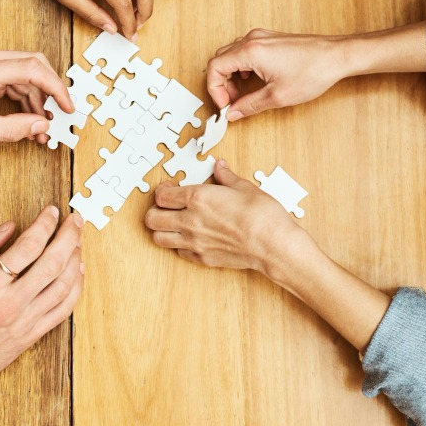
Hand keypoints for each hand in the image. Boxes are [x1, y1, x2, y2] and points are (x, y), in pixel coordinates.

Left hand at [0, 48, 75, 144]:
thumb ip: (10, 129)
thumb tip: (40, 127)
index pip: (33, 69)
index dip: (57, 88)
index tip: (69, 107)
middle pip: (32, 66)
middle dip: (50, 92)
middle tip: (60, 117)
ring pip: (23, 74)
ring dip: (36, 100)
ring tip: (40, 130)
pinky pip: (9, 79)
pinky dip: (21, 98)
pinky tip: (25, 120)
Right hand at [0, 207, 84, 425]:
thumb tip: (9, 228)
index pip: (29, 245)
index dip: (45, 224)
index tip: (52, 211)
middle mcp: (12, 302)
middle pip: (54, 261)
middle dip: (70, 236)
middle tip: (76, 220)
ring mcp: (26, 321)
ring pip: (64, 285)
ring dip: (76, 259)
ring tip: (79, 241)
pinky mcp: (32, 336)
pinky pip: (64, 309)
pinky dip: (76, 288)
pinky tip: (78, 273)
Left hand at [146, 160, 303, 273]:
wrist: (272, 244)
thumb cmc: (261, 215)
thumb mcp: (244, 187)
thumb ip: (227, 177)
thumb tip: (221, 167)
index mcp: (197, 198)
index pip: (162, 196)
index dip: (161, 190)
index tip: (169, 188)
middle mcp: (190, 221)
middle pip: (152, 218)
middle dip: (155, 210)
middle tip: (166, 206)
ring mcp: (194, 242)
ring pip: (159, 238)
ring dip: (161, 229)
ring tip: (173, 223)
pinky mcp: (202, 258)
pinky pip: (179, 252)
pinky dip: (179, 245)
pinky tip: (191, 237)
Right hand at [206, 30, 350, 120]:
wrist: (337, 56)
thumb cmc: (313, 72)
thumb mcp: (277, 96)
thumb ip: (250, 105)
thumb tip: (233, 113)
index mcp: (250, 51)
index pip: (215, 67)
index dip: (214, 90)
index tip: (225, 105)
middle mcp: (252, 40)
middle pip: (220, 60)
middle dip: (221, 84)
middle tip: (233, 102)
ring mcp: (261, 37)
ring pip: (231, 55)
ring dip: (231, 76)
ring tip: (242, 94)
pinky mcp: (270, 39)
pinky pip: (244, 51)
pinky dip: (241, 67)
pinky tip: (252, 80)